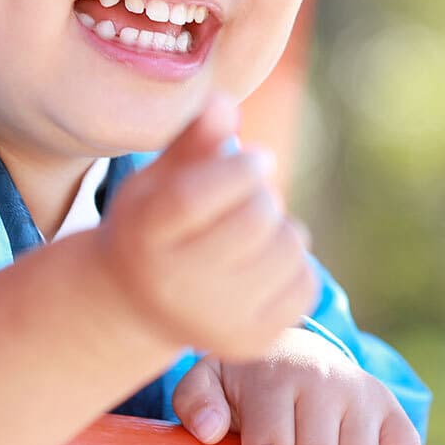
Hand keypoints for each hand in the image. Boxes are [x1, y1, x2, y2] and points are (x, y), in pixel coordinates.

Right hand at [94, 93, 317, 361]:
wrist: (139, 305)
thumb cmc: (154, 224)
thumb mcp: (159, 178)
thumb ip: (194, 140)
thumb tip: (225, 102)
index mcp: (144, 236)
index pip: (196, 198)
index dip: (238, 169)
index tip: (257, 158)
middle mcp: (175, 285)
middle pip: (253, 222)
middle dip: (264, 196)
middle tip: (254, 195)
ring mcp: (214, 320)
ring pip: (287, 250)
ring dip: (283, 228)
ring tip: (257, 231)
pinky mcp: (249, 342)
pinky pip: (305, 286)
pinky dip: (295, 264)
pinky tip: (266, 262)